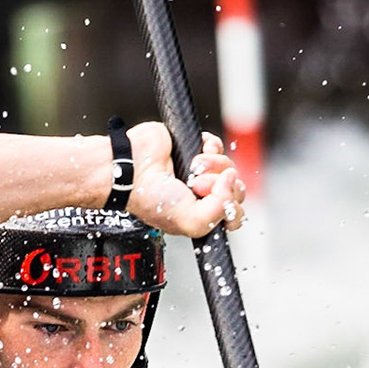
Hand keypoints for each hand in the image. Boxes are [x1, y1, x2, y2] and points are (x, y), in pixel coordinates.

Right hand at [123, 122, 248, 236]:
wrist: (133, 169)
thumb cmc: (151, 198)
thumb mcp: (191, 222)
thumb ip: (220, 211)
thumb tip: (232, 179)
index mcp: (201, 215)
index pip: (233, 214)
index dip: (230, 208)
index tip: (214, 203)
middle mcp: (203, 195)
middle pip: (236, 189)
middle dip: (221, 187)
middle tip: (198, 186)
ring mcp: (200, 172)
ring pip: (228, 167)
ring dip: (214, 166)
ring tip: (193, 169)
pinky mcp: (195, 148)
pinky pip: (217, 145)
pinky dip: (211, 147)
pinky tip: (196, 155)